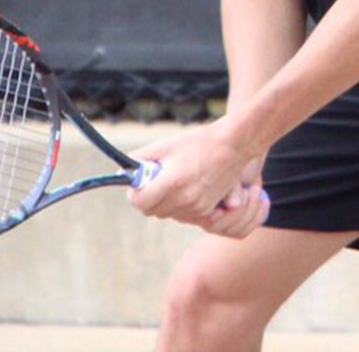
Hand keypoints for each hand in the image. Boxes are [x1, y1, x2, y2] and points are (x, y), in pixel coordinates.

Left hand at [127, 123, 268, 236]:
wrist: (233, 146)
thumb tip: (125, 171)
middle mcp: (184, 199)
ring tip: (175, 181)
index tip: (138, 185)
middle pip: (151, 211)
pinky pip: (184, 216)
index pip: (140, 202)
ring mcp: (197, 208)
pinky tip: (188, 188)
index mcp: (172, 182)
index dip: (135, 194)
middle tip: (155, 181)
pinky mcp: (208, 211)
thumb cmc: (199, 143)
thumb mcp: (166, 145)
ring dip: (165, 202)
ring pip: (167, 214)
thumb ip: (141, 158)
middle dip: (148, 198)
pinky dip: (181, 206)